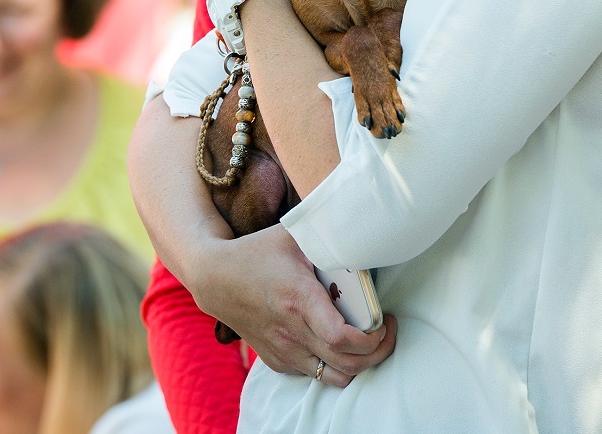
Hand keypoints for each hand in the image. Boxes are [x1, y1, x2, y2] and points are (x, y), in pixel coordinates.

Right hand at [195, 225, 395, 386]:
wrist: (214, 278)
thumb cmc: (257, 252)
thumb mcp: (292, 234)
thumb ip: (325, 232)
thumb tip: (358, 221)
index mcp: (299, 299)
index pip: (341, 337)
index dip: (372, 338)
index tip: (385, 319)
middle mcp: (291, 331)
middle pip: (346, 364)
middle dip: (377, 353)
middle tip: (386, 330)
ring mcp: (283, 349)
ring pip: (332, 378)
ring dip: (358, 365)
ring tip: (368, 341)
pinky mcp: (276, 359)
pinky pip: (314, 375)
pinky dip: (334, 366)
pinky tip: (339, 343)